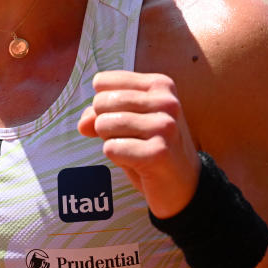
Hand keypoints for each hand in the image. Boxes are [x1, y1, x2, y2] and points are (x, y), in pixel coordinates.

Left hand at [77, 70, 199, 217]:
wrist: (184, 185)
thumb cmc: (152, 147)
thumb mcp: (128, 122)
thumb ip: (100, 114)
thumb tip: (83, 123)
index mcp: (160, 85)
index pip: (103, 81)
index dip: (102, 106)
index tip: (125, 119)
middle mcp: (166, 101)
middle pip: (101, 102)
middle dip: (104, 124)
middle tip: (130, 139)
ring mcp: (164, 126)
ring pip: (103, 124)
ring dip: (111, 142)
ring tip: (135, 150)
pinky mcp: (158, 152)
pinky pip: (110, 148)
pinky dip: (117, 159)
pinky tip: (138, 163)